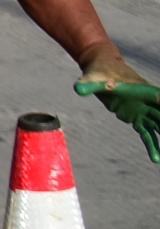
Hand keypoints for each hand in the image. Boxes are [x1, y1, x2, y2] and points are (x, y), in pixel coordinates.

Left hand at [76, 44, 159, 163]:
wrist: (101, 69)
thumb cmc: (100, 72)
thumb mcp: (94, 78)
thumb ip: (88, 85)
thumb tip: (77, 88)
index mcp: (143, 89)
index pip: (158, 97)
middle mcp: (148, 101)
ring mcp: (144, 110)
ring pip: (158, 128)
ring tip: (159, 159)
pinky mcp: (137, 118)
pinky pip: (147, 134)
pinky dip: (152, 145)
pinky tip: (156, 158)